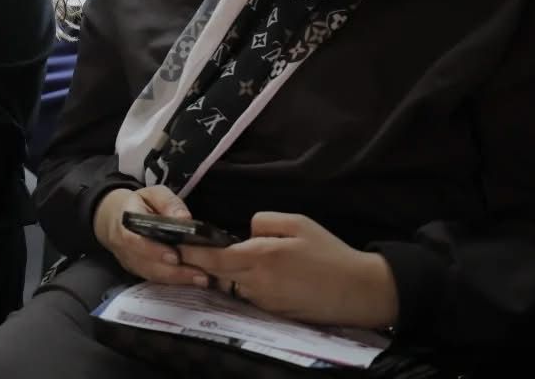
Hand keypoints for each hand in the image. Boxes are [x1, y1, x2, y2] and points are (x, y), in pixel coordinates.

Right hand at [92, 186, 212, 287]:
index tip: (175, 256)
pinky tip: (192, 281)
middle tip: (199, 275)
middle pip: (146, 263)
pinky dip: (173, 282)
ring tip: (201, 279)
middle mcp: (122, 246)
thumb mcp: (152, 194)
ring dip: (176, 279)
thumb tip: (184, 217)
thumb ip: (168, 202)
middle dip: (173, 271)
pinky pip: (154, 279)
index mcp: (124, 223)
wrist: (114, 217)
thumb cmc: (139, 204)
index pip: (134, 240)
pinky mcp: (136, 270)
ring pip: (151, 274)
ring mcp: (129, 261)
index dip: (153, 250)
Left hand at [178, 212, 398, 328]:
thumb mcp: (297, 223)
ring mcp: (264, 300)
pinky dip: (244, 284)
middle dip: (201, 263)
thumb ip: (263, 222)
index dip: (191, 251)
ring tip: (226, 259)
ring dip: (224, 274)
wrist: (358, 290)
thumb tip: (244, 231)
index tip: (175, 243)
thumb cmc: (330, 252)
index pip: (213, 257)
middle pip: (216, 273)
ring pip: (231, 285)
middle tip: (189, 249)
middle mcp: (257, 282)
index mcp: (261, 257)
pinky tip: (255, 274)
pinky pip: (248, 295)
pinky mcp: (272, 312)